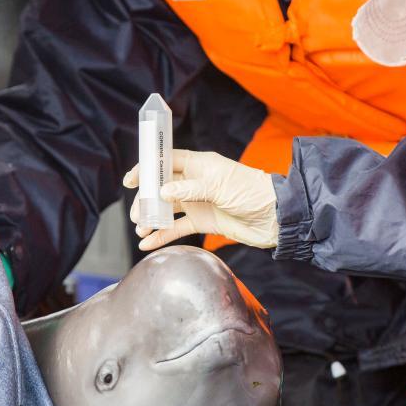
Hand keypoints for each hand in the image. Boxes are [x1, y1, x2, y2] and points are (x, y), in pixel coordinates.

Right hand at [123, 150, 277, 250]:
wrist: (275, 217)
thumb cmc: (251, 192)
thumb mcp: (219, 186)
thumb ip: (189, 189)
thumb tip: (162, 192)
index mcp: (200, 165)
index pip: (167, 161)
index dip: (148, 169)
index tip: (131, 180)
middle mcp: (196, 182)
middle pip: (162, 188)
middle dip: (146, 200)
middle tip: (136, 214)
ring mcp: (199, 202)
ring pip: (167, 209)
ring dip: (152, 219)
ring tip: (140, 229)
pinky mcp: (204, 221)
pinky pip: (178, 228)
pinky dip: (163, 235)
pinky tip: (148, 244)